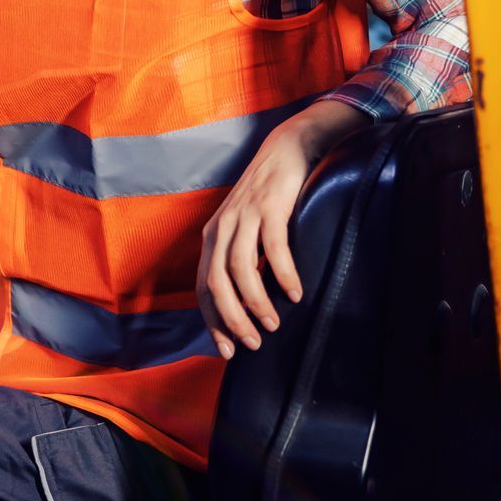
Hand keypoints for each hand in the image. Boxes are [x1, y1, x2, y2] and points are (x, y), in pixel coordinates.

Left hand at [196, 99, 368, 357]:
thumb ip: (240, 259)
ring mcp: (244, 217)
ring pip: (241, 269)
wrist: (284, 150)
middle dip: (233, 319)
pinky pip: (273, 248)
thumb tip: (247, 304)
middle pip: (218, 284)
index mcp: (212, 237)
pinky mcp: (269, 208)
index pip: (205, 288)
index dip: (213, 321)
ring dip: (257, 302)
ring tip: (273, 323)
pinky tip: (295, 293)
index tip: (227, 350)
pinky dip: (283, 274)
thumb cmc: (266, 197)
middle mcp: (222, 228)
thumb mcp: (243, 229)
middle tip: (253, 344)